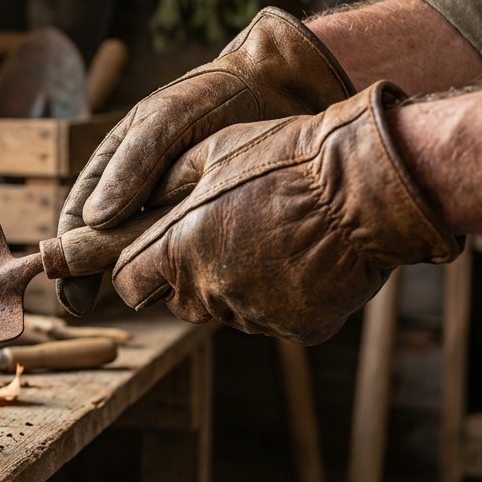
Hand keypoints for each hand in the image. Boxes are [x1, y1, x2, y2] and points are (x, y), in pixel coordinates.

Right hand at [56, 7, 354, 315]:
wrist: (276, 88)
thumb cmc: (212, 96)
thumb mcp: (166, 120)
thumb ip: (133, 164)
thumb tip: (94, 220)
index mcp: (115, 166)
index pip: (79, 216)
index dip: (66, 254)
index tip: (65, 288)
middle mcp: (138, 194)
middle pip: (105, 244)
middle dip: (91, 275)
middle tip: (81, 307)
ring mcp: (171, 211)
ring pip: (145, 253)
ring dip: (142, 274)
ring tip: (142, 294)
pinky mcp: (207, 223)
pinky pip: (185, 254)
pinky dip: (182, 271)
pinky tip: (190, 286)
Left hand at [111, 81, 460, 344]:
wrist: (367, 189)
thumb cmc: (286, 160)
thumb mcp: (211, 152)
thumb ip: (158, 185)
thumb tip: (113, 207)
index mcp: (180, 248)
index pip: (128, 283)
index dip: (135, 269)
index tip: (148, 255)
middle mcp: (211, 290)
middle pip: (178, 300)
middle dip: (187, 275)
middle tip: (224, 234)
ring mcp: (256, 314)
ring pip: (227, 310)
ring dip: (236, 285)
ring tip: (272, 239)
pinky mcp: (298, 330)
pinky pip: (274, 319)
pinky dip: (282, 298)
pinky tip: (303, 260)